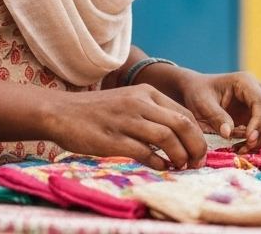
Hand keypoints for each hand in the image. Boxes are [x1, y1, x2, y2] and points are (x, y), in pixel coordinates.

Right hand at [45, 84, 207, 169]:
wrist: (61, 112)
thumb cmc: (98, 110)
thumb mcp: (129, 101)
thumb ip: (153, 113)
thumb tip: (179, 135)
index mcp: (147, 92)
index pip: (185, 113)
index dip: (198, 134)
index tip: (199, 150)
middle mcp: (139, 103)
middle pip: (182, 124)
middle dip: (196, 146)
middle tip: (198, 162)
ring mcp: (126, 121)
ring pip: (167, 137)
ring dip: (180, 155)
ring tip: (182, 166)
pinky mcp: (113, 139)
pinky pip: (144, 152)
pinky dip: (157, 163)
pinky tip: (161, 168)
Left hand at [164, 71, 260, 151]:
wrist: (196, 90)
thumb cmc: (198, 93)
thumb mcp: (202, 104)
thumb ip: (216, 117)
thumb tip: (229, 134)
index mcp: (246, 82)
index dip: (259, 122)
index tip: (248, 139)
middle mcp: (259, 90)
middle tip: (248, 148)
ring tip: (245, 149)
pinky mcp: (260, 114)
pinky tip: (245, 147)